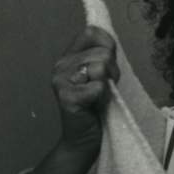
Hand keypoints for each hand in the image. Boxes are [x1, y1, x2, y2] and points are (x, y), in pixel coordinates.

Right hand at [51, 26, 119, 154]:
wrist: (84, 140)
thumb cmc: (95, 108)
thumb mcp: (102, 76)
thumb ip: (103, 57)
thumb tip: (110, 42)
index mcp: (68, 56)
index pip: (92, 32)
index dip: (108, 46)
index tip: (108, 67)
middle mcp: (61, 65)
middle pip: (102, 53)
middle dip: (112, 71)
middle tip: (103, 89)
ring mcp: (61, 80)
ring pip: (100, 67)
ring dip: (107, 85)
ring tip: (98, 97)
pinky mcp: (66, 97)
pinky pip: (98, 87)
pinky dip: (102, 98)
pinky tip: (93, 106)